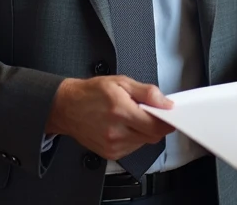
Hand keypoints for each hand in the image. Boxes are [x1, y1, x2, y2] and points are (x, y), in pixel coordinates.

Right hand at [46, 75, 174, 160]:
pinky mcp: (109, 154)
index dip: (167, 121)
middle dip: (155, 124)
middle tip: (148, 111)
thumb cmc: (91, 93)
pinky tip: (123, 126)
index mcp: (120, 111)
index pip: (156, 126)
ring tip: (130, 117)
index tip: (169, 115)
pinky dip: (134, 138)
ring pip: (143, 142)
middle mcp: (116, 132)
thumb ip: (147, 92)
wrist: (66, 107)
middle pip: (152, 136)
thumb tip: (165, 103)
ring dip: (144, 131)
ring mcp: (112, 145)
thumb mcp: (121, 82)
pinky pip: (133, 148)